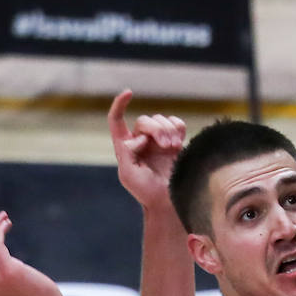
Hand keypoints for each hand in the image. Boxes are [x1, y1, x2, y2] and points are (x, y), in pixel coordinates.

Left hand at [108, 89, 185, 209]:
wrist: (168, 202)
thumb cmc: (145, 192)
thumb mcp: (127, 173)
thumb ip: (126, 151)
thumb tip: (138, 137)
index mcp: (125, 147)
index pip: (117, 120)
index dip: (119, 104)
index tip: (129, 93)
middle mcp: (141, 141)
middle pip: (145, 120)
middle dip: (156, 129)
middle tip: (166, 146)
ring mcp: (159, 141)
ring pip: (161, 120)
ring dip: (168, 131)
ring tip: (173, 147)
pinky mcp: (175, 143)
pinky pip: (176, 124)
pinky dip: (178, 128)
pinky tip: (179, 141)